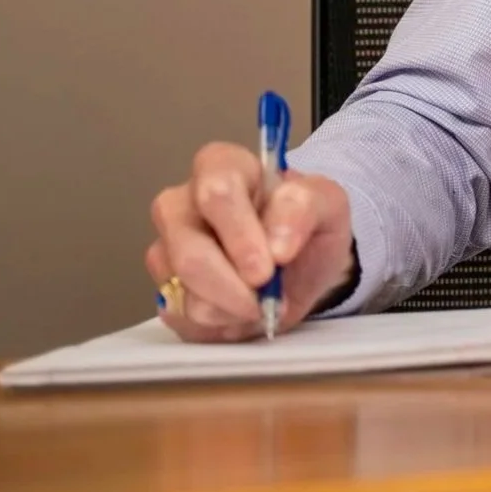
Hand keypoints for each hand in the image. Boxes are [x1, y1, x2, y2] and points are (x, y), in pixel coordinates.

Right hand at [145, 143, 354, 341]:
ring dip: (232, 308)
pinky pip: (183, 318)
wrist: (301, 265)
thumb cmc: (306, 225)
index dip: (241, 234)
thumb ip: (304, 207)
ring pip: (185, 292)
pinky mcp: (164, 290)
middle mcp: (181, 204)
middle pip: (190, 251)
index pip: (216, 191)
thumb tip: (277, 245)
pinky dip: (221, 324)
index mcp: (221, 167)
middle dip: (233, 285)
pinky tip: (242, 310)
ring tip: (262, 301)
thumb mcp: (326, 204)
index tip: (270, 265)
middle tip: (267, 299)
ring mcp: (166, 249)